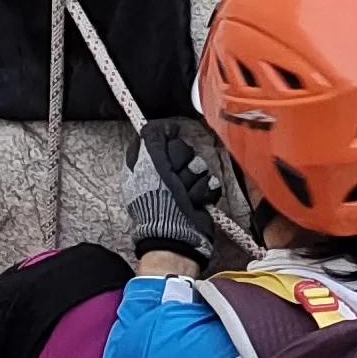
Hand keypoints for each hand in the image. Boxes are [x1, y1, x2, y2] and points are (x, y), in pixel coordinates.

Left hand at [121, 119, 224, 266]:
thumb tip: (164, 125)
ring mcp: (182, 185)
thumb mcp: (147, 164)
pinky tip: (196, 200)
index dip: (167, 146)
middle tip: (174, 179)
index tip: (165, 156)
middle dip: (181, 164)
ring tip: (186, 194)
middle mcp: (163, 173)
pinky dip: (204, 192)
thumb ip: (152, 138)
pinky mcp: (199, 195)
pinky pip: (211, 181)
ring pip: (199, 164)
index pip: (163, 138)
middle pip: (184, 150)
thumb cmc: (157, 201)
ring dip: (193, 180)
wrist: (176, 233)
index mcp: (145, 165)